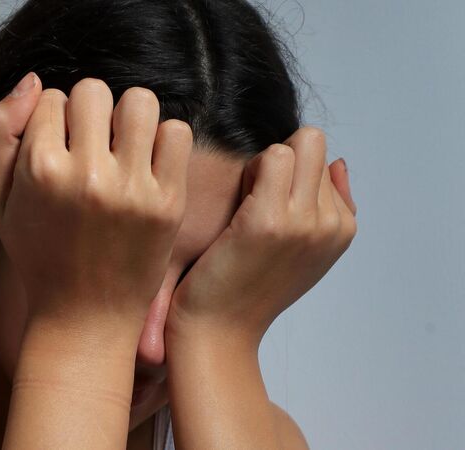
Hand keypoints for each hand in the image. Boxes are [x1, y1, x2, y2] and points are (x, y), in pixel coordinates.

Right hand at [0, 74, 193, 328]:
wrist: (84, 315)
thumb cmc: (38, 254)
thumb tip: (34, 81)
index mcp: (39, 170)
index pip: (53, 98)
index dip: (54, 120)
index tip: (58, 150)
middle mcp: (86, 175)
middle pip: (93, 90)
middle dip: (89, 111)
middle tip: (90, 144)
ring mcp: (131, 189)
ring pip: (139, 101)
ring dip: (128, 117)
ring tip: (121, 146)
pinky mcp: (168, 202)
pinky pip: (176, 133)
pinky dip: (163, 140)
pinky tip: (146, 164)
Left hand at [166, 126, 357, 343]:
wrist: (218, 331)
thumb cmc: (247, 289)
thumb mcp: (303, 253)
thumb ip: (328, 208)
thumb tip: (338, 162)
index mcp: (342, 229)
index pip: (323, 161)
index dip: (289, 175)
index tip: (268, 208)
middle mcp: (331, 224)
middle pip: (312, 145)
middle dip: (281, 158)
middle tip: (254, 195)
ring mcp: (304, 222)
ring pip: (295, 146)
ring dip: (262, 163)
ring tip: (243, 202)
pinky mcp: (269, 220)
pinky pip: (272, 157)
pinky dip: (248, 169)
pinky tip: (232, 204)